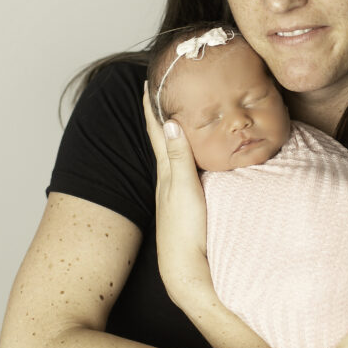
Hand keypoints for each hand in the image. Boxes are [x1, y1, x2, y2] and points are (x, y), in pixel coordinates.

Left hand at [142, 83, 207, 294]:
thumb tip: (169, 122)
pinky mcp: (190, 200)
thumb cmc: (183, 231)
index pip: (156, 129)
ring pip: (175, 150)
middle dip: (163, 110)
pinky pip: (188, 165)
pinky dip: (189, 149)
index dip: (152, 104)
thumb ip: (178, 157)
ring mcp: (178, 189)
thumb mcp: (183, 188)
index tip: (149, 79)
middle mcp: (169, 176)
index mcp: (166, 169)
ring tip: (181, 109)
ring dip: (176, 128)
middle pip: (163, 135)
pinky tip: (198, 150)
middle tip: (166, 86)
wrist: (187, 268)